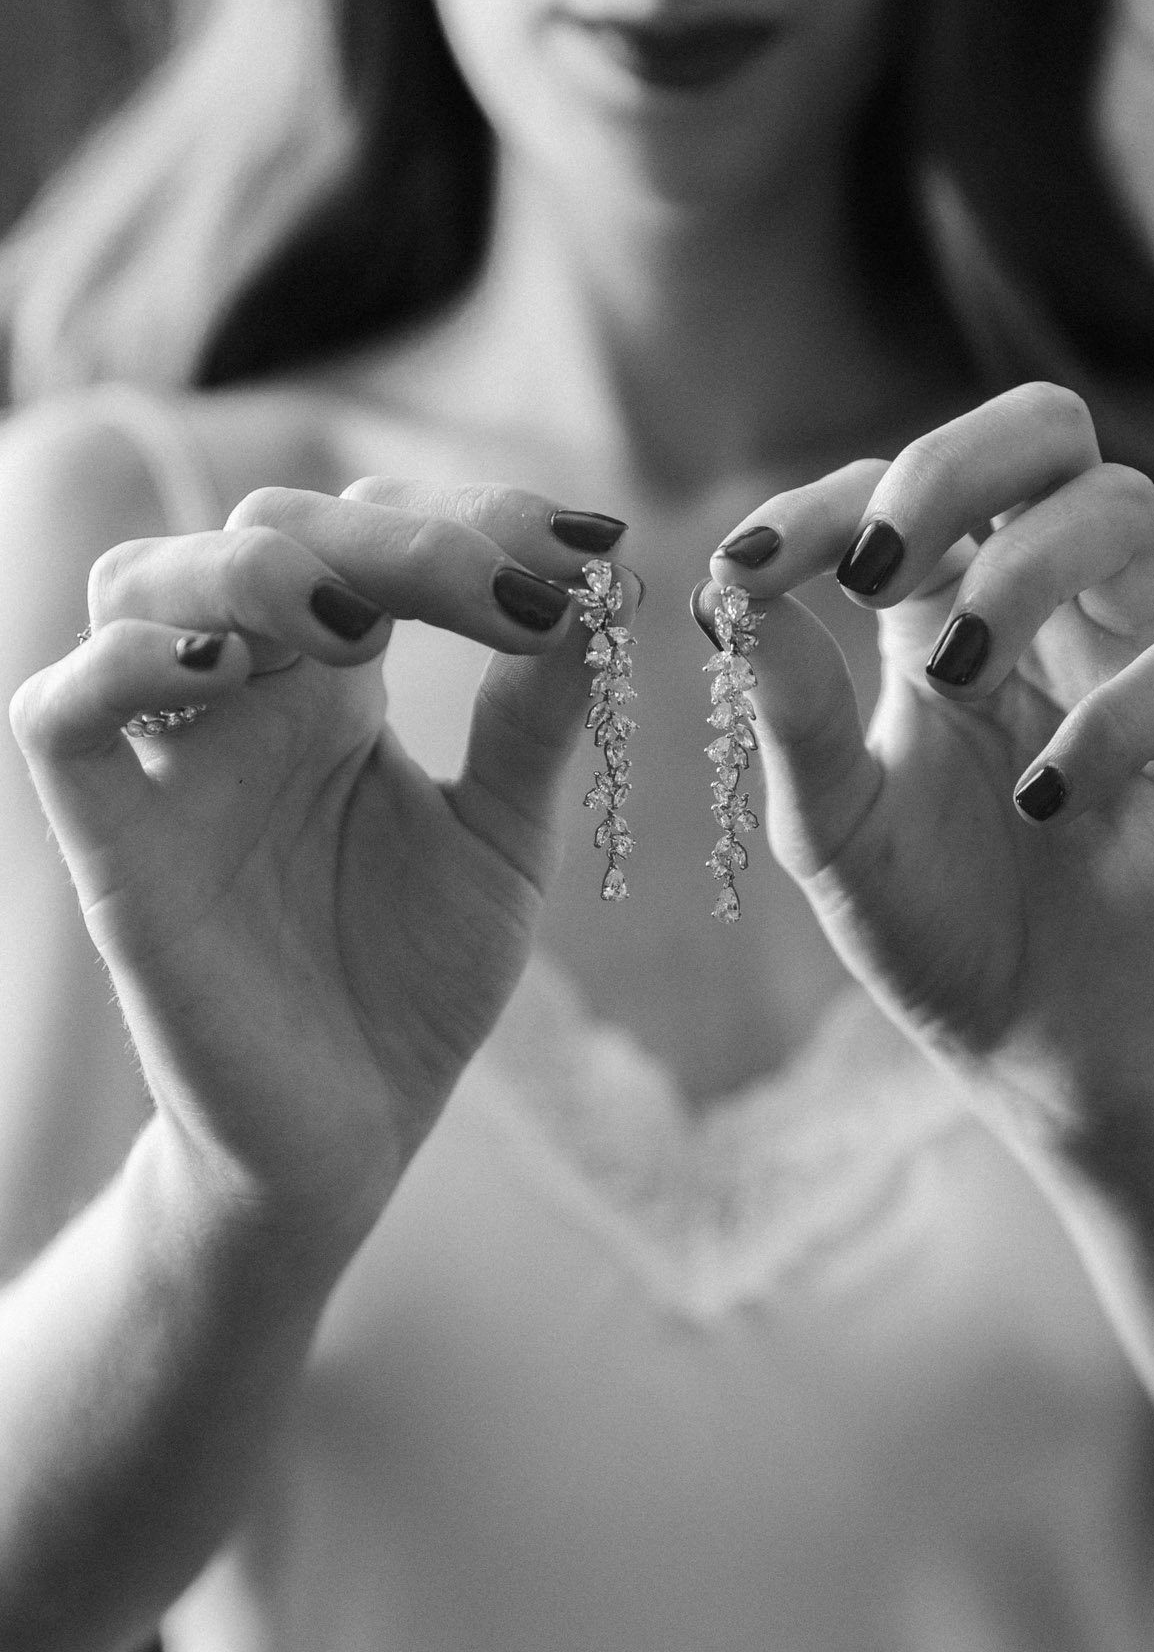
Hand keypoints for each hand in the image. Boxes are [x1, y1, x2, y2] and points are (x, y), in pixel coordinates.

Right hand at [10, 480, 635, 1255]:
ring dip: (247, 569)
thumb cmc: (414, 984)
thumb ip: (531, 718)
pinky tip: (220, 673)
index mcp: (335, 688)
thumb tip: (596, 580)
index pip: (370, 536)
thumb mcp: (500, 838)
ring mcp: (171, 764)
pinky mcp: (114, 846)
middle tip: (507, 590)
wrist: (351, 1134)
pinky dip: (119, 668)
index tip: (587, 545)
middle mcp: (244, 701)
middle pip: (265, 532)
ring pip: (138, 585)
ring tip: (358, 627)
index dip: (470, 517)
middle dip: (389, 539)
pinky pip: (57, 718)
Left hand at [702, 385, 1153, 1134]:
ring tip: (956, 683)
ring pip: (1124, 509)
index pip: (904, 490)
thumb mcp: (831, 828)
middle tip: (880, 568)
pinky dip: (1113, 717)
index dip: (824, 505)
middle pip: (1045, 431)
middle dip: (955, 464)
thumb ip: (792, 715)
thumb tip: (732, 595)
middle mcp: (1054, 613)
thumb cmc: (931, 924)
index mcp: (949, 613)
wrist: (1033, 1049)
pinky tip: (1044, 799)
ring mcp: (1146, 664)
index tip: (745, 568)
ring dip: (1023, 576)